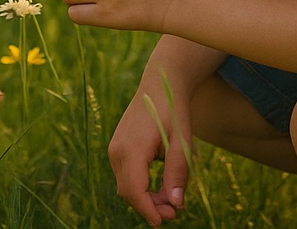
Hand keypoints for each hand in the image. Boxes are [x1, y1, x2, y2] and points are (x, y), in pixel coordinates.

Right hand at [108, 79, 192, 225]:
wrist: (160, 82)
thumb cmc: (173, 110)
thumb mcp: (181, 142)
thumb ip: (178, 173)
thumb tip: (176, 204)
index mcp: (131, 148)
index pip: (134, 190)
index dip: (148, 210)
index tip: (163, 221)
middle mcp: (117, 150)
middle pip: (129, 191)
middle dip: (150, 206)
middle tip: (175, 211)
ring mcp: (115, 148)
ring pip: (126, 185)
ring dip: (146, 197)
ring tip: (170, 200)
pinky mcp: (118, 147)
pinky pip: (126, 175)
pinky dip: (141, 186)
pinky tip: (159, 187)